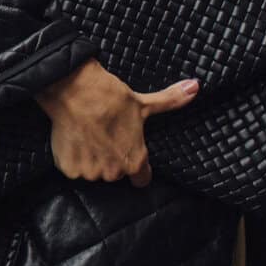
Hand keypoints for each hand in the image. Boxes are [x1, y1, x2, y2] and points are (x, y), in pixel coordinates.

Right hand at [36, 59, 198, 185]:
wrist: (76, 92)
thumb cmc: (112, 98)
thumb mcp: (144, 103)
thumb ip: (171, 101)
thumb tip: (195, 86)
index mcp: (135, 161)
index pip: (141, 179)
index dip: (138, 169)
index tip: (129, 156)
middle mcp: (114, 172)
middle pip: (115, 173)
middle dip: (110, 159)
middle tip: (104, 137)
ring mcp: (90, 172)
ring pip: (93, 171)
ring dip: (90, 159)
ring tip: (88, 136)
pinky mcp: (69, 169)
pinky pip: (73, 168)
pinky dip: (71, 158)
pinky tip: (74, 139)